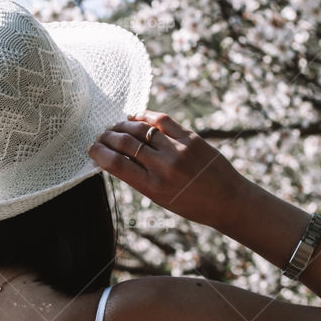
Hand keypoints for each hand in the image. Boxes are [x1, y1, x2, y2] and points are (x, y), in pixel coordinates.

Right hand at [88, 110, 243, 227]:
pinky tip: (137, 117)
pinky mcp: (191, 138)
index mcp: (152, 188)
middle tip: (101, 135)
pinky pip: (162, 120)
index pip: (115, 164)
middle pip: (125, 143)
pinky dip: (146, 116)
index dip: (99, 153)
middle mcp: (164, 167)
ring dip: (123, 124)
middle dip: (108, 137)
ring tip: (116, 126)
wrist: (228, 201)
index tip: (92, 149)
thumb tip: (115, 158)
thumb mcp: (160, 199)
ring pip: (141, 128)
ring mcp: (178, 150)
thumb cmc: (192, 205)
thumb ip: (139, 179)